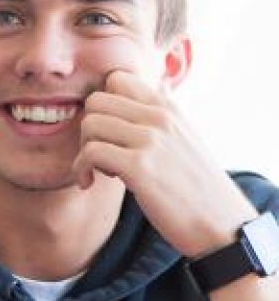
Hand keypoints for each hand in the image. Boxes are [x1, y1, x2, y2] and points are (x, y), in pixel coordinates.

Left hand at [73, 70, 255, 257]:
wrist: (219, 222)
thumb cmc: (195, 185)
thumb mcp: (184, 138)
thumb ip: (162, 116)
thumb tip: (156, 88)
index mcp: (168, 108)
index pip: (117, 78)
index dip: (102, 106)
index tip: (108, 132)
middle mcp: (159, 117)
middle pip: (96, 100)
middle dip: (89, 129)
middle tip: (100, 154)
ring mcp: (150, 140)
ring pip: (90, 123)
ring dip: (84, 150)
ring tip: (99, 170)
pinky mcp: (139, 167)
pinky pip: (90, 152)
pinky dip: (80, 169)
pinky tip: (89, 183)